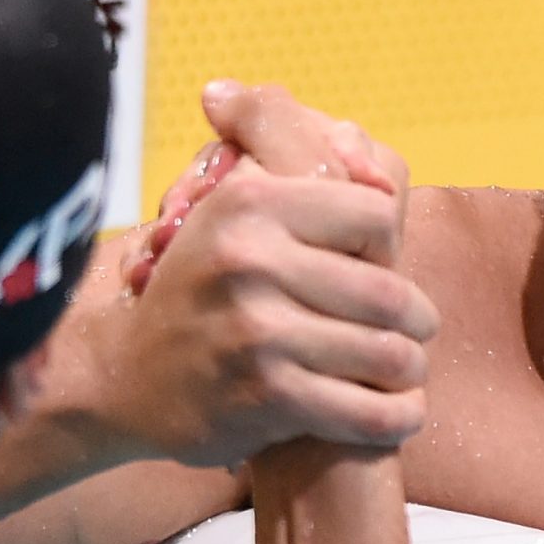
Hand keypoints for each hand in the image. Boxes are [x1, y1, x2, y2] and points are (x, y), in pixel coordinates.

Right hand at [81, 84, 436, 469]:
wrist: (126, 374)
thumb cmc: (203, 286)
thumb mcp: (231, 205)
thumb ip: (291, 156)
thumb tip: (337, 126)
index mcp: (249, 200)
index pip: (377, 213)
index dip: (389, 245)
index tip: (379, 266)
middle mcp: (250, 259)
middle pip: (391, 293)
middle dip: (417, 320)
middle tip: (414, 330)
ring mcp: (257, 332)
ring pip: (389, 354)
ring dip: (409, 369)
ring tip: (402, 369)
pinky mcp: (265, 396)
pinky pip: (370, 414)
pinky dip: (398, 417)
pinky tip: (398, 411)